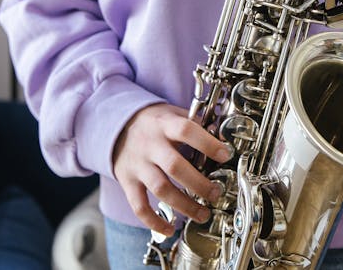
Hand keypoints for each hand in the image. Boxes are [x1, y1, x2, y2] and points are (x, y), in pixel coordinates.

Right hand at [112, 103, 233, 236]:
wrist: (116, 125)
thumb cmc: (153, 122)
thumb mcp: (173, 113)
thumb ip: (195, 123)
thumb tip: (222, 138)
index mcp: (165, 125)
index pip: (186, 130)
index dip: (207, 143)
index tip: (225, 155)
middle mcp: (150, 145)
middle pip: (174, 166)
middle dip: (199, 183)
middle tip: (216, 193)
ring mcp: (138, 164)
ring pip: (160, 188)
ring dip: (184, 205)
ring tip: (203, 214)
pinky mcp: (128, 182)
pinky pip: (139, 206)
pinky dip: (153, 221)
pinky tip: (169, 229)